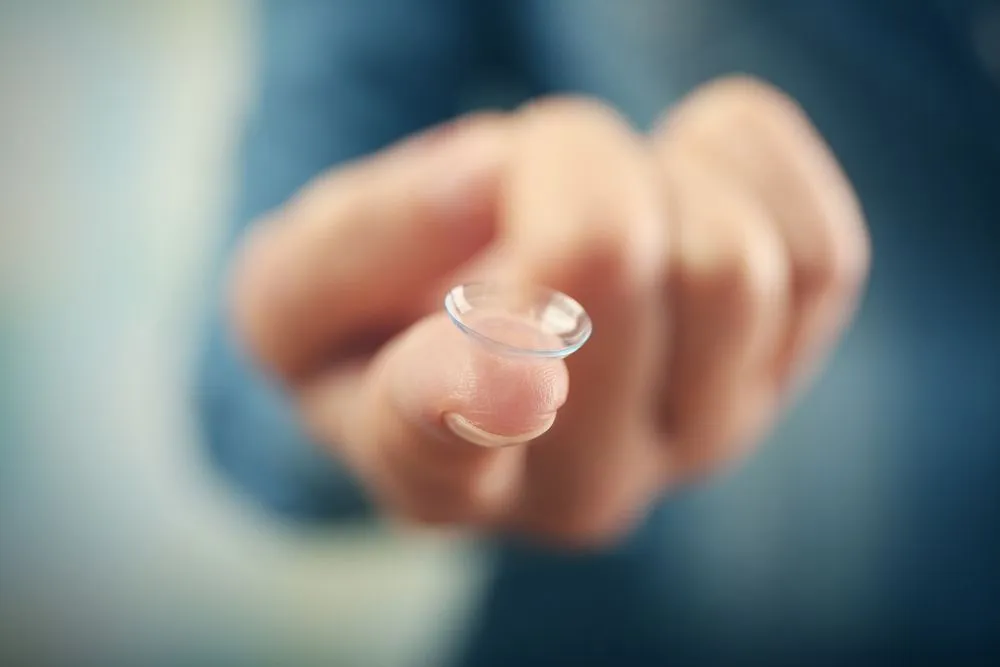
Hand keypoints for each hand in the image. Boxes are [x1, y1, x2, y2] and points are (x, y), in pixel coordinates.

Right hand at [230, 77, 869, 546]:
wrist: (485, 348)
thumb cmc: (377, 322)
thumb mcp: (294, 289)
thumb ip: (355, 247)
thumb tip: (489, 180)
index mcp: (433, 473)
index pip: (444, 446)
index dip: (467, 393)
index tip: (502, 358)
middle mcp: (580, 484)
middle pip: (610, 271)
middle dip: (562, 164)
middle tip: (527, 163)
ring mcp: (696, 437)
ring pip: (726, 264)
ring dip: (651, 171)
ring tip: (601, 188)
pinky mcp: (782, 374)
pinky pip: (817, 248)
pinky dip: (743, 171)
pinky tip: (681, 179)